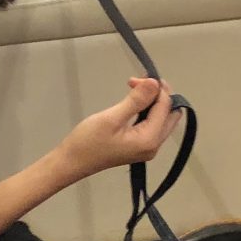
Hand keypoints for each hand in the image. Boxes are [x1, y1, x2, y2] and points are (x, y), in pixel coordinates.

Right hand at [56, 78, 182, 177]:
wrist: (71, 162)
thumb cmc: (88, 142)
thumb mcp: (111, 118)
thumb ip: (136, 101)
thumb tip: (155, 83)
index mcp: (149, 139)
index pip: (165, 107)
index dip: (156, 89)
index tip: (138, 78)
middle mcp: (154, 146)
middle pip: (170, 115)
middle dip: (159, 94)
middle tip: (139, 82)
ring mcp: (147, 148)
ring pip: (162, 119)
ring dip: (153, 101)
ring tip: (134, 87)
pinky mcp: (139, 147)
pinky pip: (153, 125)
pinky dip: (147, 110)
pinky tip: (135, 102)